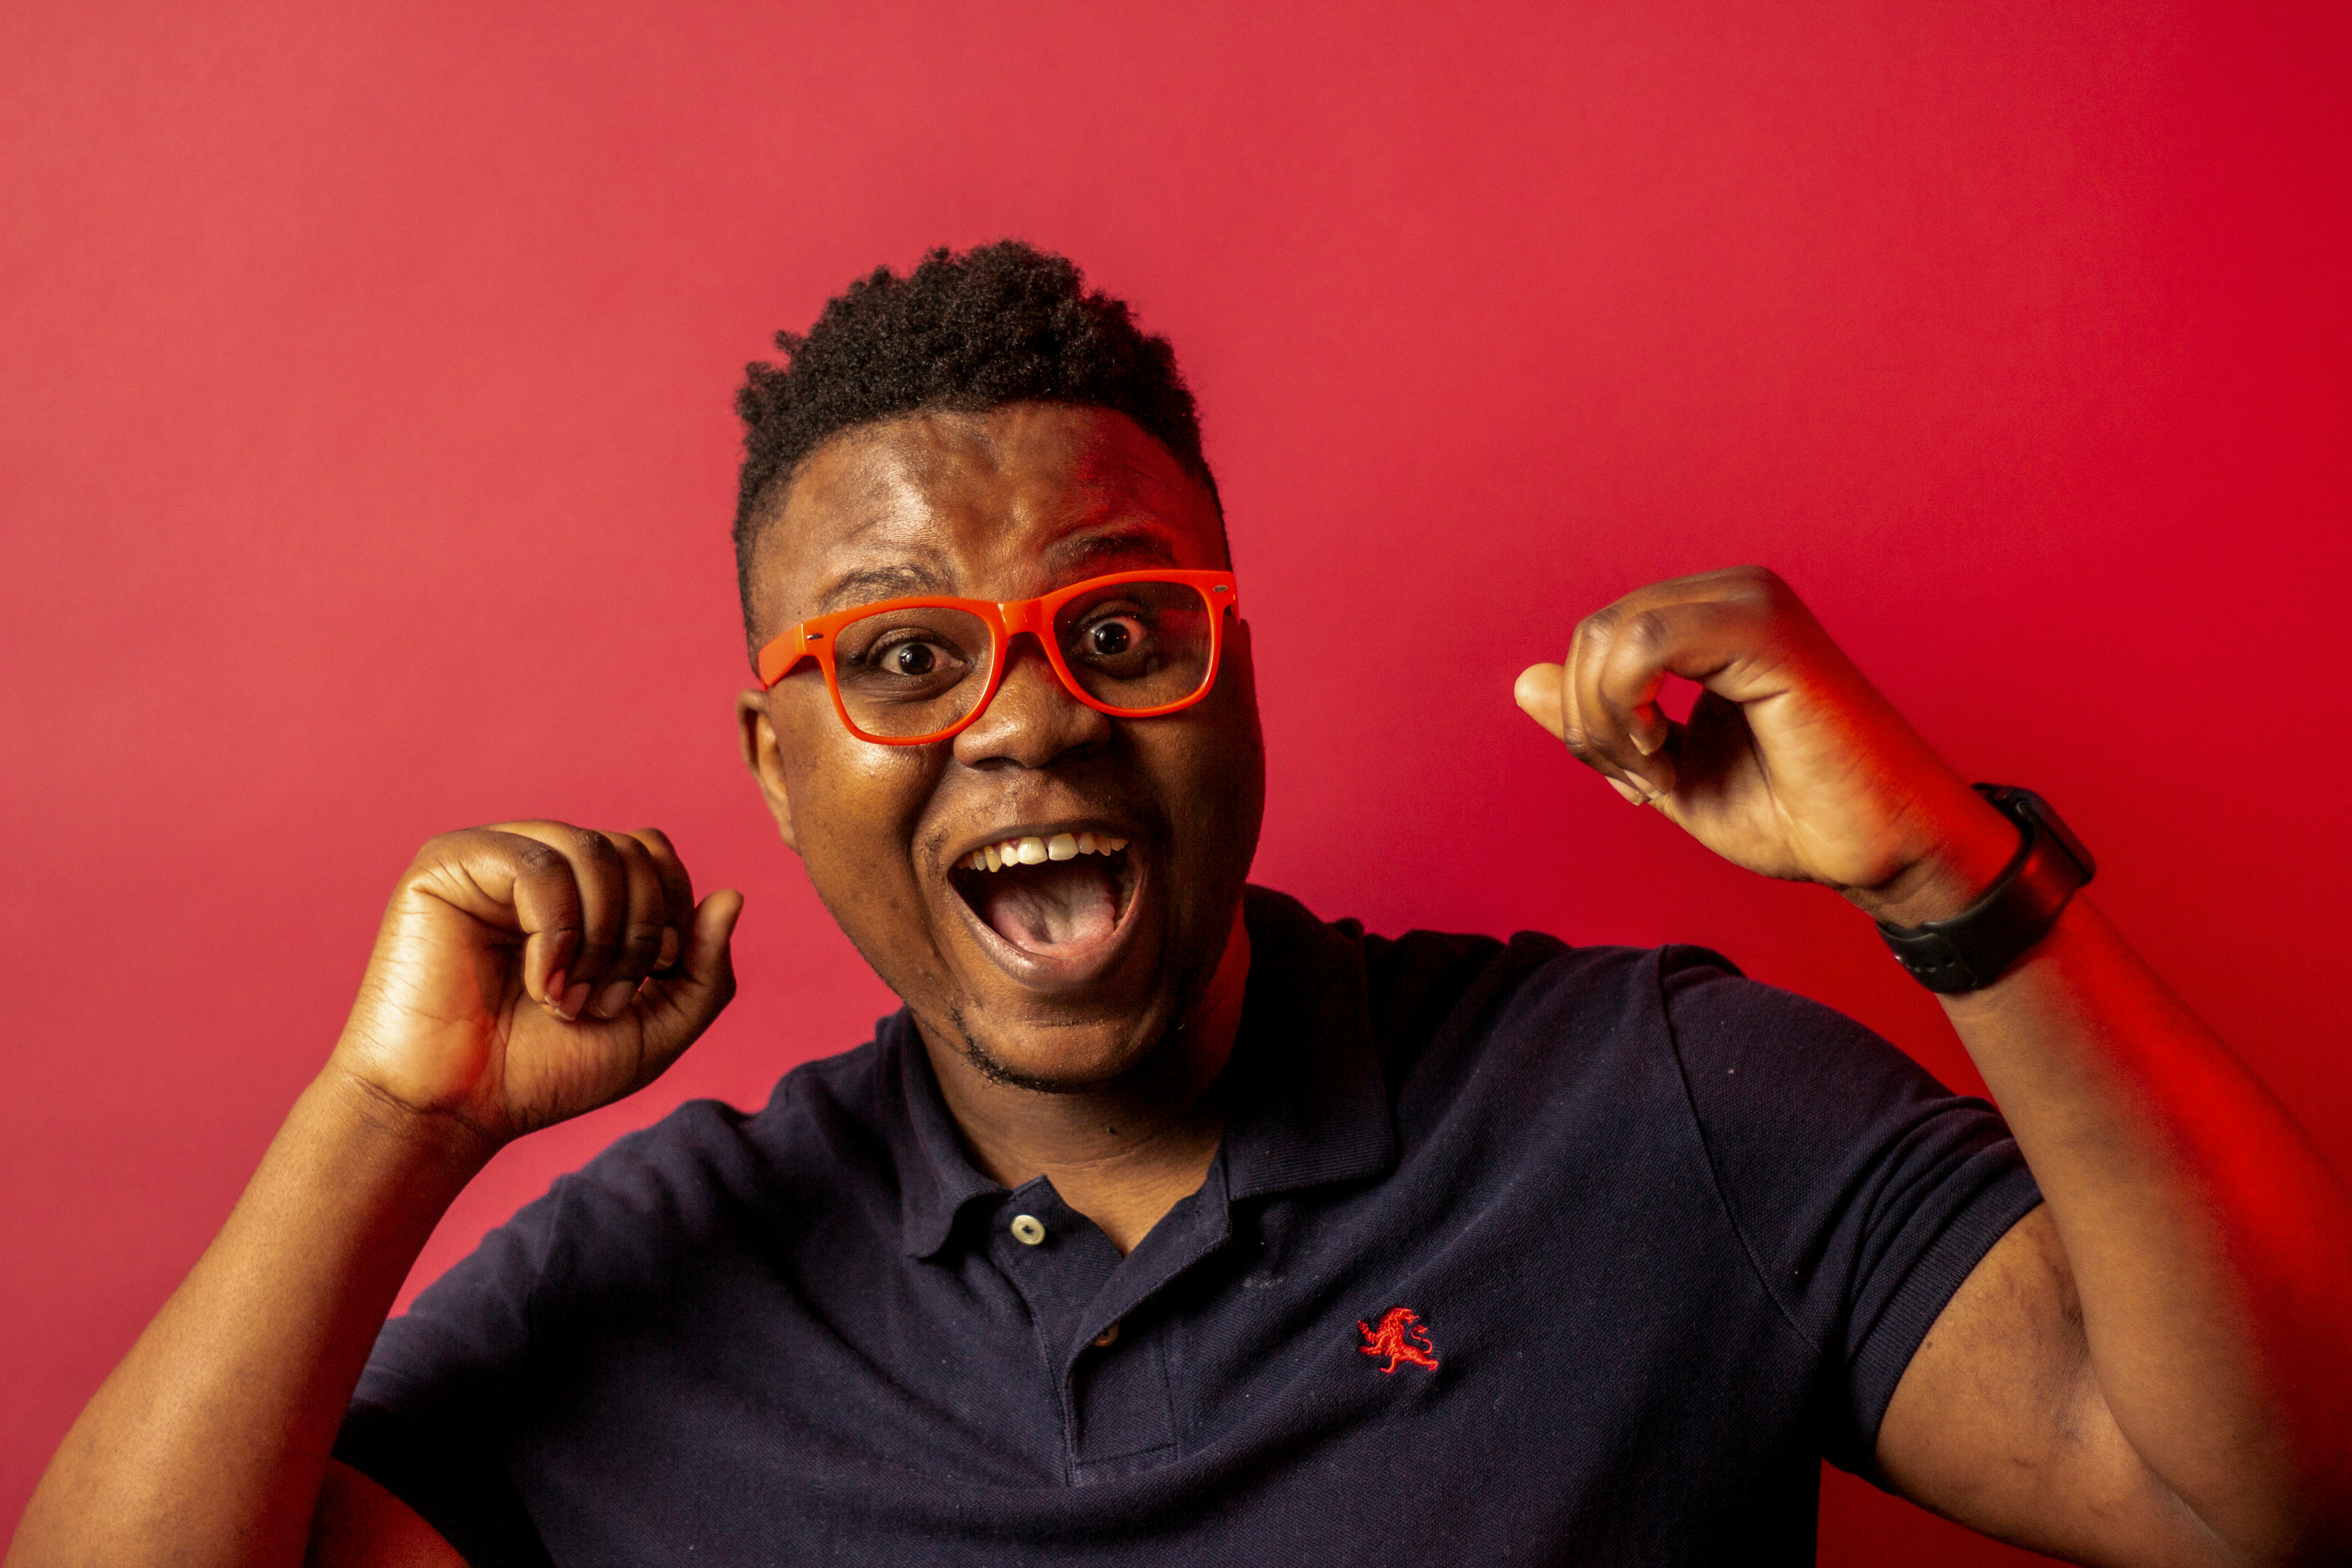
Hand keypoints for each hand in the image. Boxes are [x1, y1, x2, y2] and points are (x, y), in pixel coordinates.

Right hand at [329, 823, 743, 1152]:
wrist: (457, 1107)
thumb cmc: (545, 1071)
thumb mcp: (656, 1028)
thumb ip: (706, 969)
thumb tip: (733, 895)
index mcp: (584, 892)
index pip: (654, 854)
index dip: (672, 912)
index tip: (651, 980)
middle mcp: (542, 864)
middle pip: (634, 849)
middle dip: (639, 935)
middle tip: (602, 1003)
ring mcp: (494, 857)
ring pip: (594, 849)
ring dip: (599, 939)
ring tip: (567, 1001)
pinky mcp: (449, 863)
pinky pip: (538, 864)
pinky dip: (556, 932)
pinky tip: (538, 984)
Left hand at [1513, 567, 2016, 923]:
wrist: (1879, 850)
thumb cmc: (1789, 812)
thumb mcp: (1662, 768)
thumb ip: (1600, 721)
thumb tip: (1524, 681)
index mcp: (1713, 619)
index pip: (1600, 636)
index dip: (1589, 713)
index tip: (1633, 776)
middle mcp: (1735, 594)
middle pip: (1596, 631)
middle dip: (1591, 720)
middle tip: (1639, 781)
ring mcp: (1754, 604)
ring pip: (1612, 633)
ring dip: (1608, 720)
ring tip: (1654, 773)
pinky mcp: (1768, 633)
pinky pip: (1648, 641)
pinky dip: (1631, 709)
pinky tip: (1664, 755)